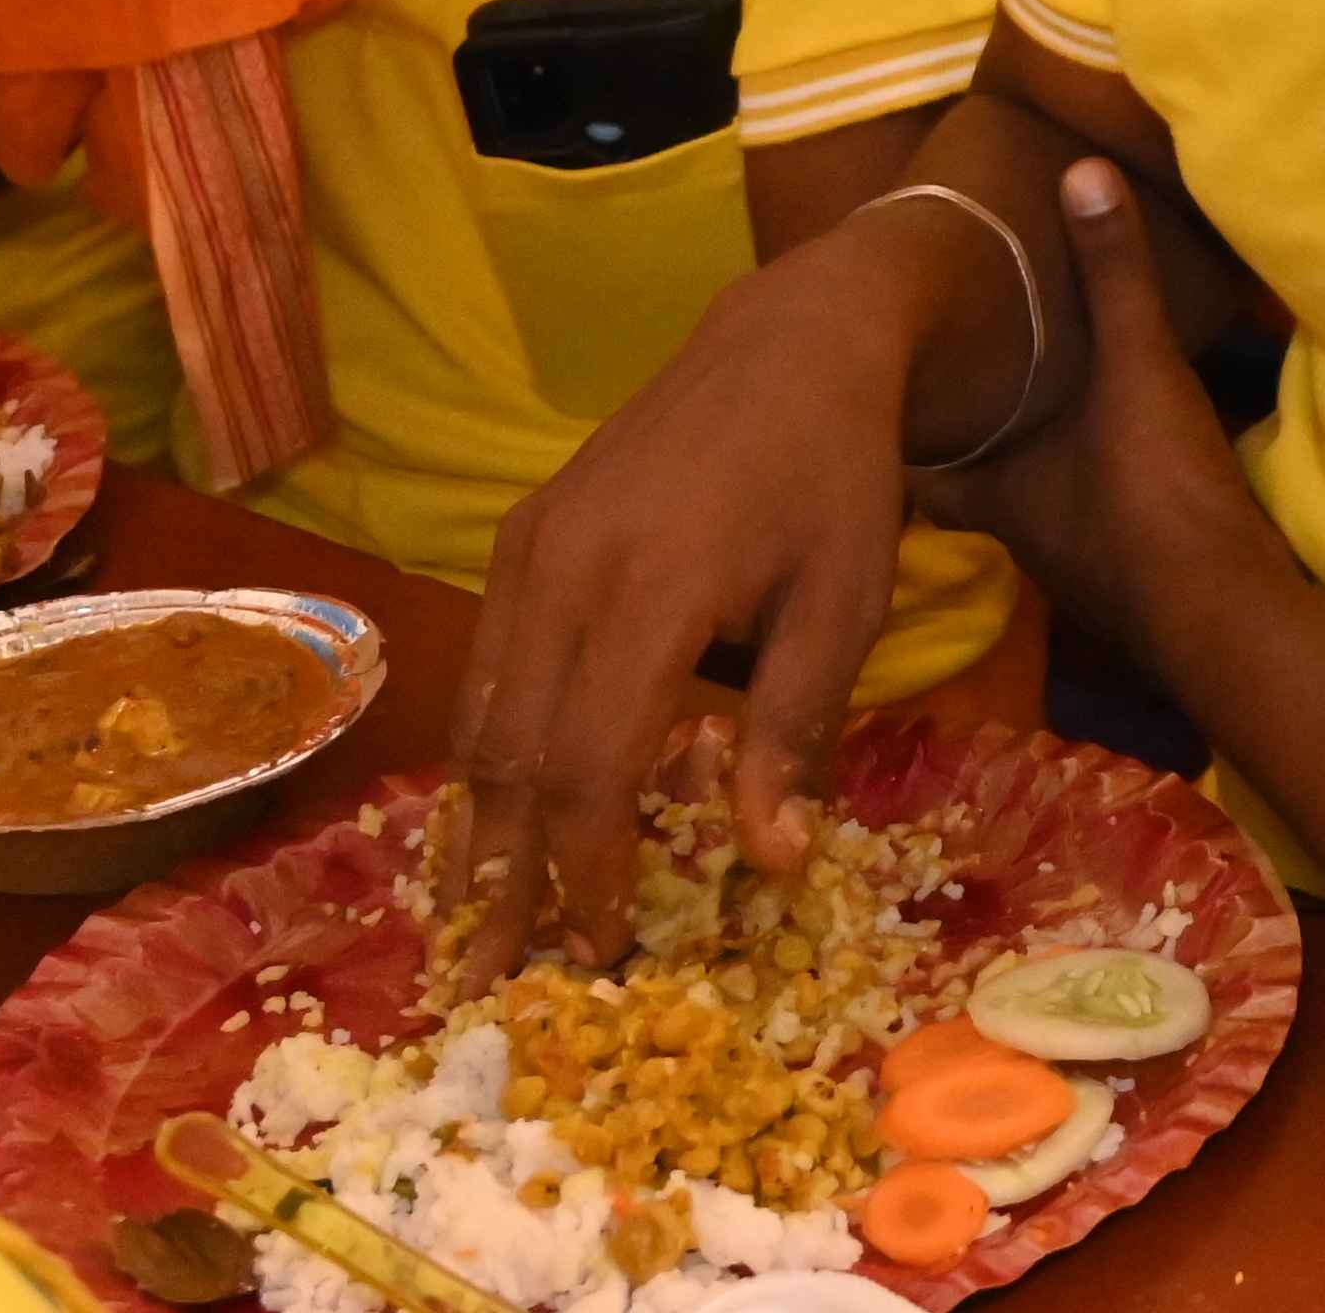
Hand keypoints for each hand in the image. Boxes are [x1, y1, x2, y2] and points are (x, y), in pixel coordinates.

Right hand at [450, 207, 937, 966]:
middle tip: (499, 981)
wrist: (792, 342)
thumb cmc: (836, 478)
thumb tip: (770, 864)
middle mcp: (565, 568)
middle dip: (507, 877)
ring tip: (479, 924)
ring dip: (477, 828)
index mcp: (654, 585)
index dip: (588, 867)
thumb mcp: (847, 600)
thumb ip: (796, 730)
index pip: (590, 762)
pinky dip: (481, 755)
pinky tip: (488, 819)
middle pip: (513, 755)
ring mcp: (527, 549)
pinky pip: (484, 670)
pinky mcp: (517, 538)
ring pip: (479, 718)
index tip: (602, 949)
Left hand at [928, 161, 1260, 629]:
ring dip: (1022, 449)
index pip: (907, 453)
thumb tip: (1080, 169)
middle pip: (962, 469)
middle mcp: (1011, 525)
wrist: (1223, 613)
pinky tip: (1107, 440)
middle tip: (950, 359)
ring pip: (1022, 491)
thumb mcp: (1136, 368)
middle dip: (959, 422)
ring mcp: (1068, 553)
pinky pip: (1079, 505)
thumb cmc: (1149, 495)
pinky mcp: (1122, 564)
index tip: (883, 364)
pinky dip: (1079, 473)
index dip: (893, 412)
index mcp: (986, 487)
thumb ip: (1114, 275)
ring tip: (1027, 383)